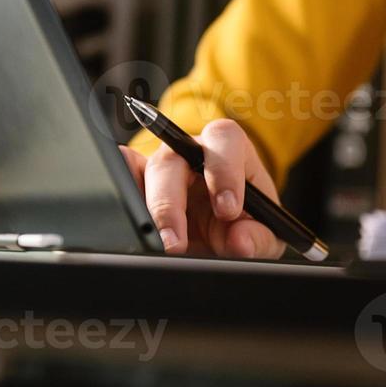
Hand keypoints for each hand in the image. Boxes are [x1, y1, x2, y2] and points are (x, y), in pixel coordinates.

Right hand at [119, 118, 284, 257]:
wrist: (225, 239)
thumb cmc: (248, 224)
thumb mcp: (263, 236)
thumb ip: (258, 237)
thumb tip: (240, 240)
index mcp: (230, 151)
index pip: (225, 140)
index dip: (224, 170)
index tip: (228, 211)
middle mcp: (191, 153)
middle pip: (173, 159)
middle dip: (172, 203)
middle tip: (177, 243)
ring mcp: (162, 169)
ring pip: (144, 171)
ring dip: (148, 209)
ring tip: (157, 245)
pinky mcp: (139, 185)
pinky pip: (122, 178)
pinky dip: (122, 196)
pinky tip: (131, 226)